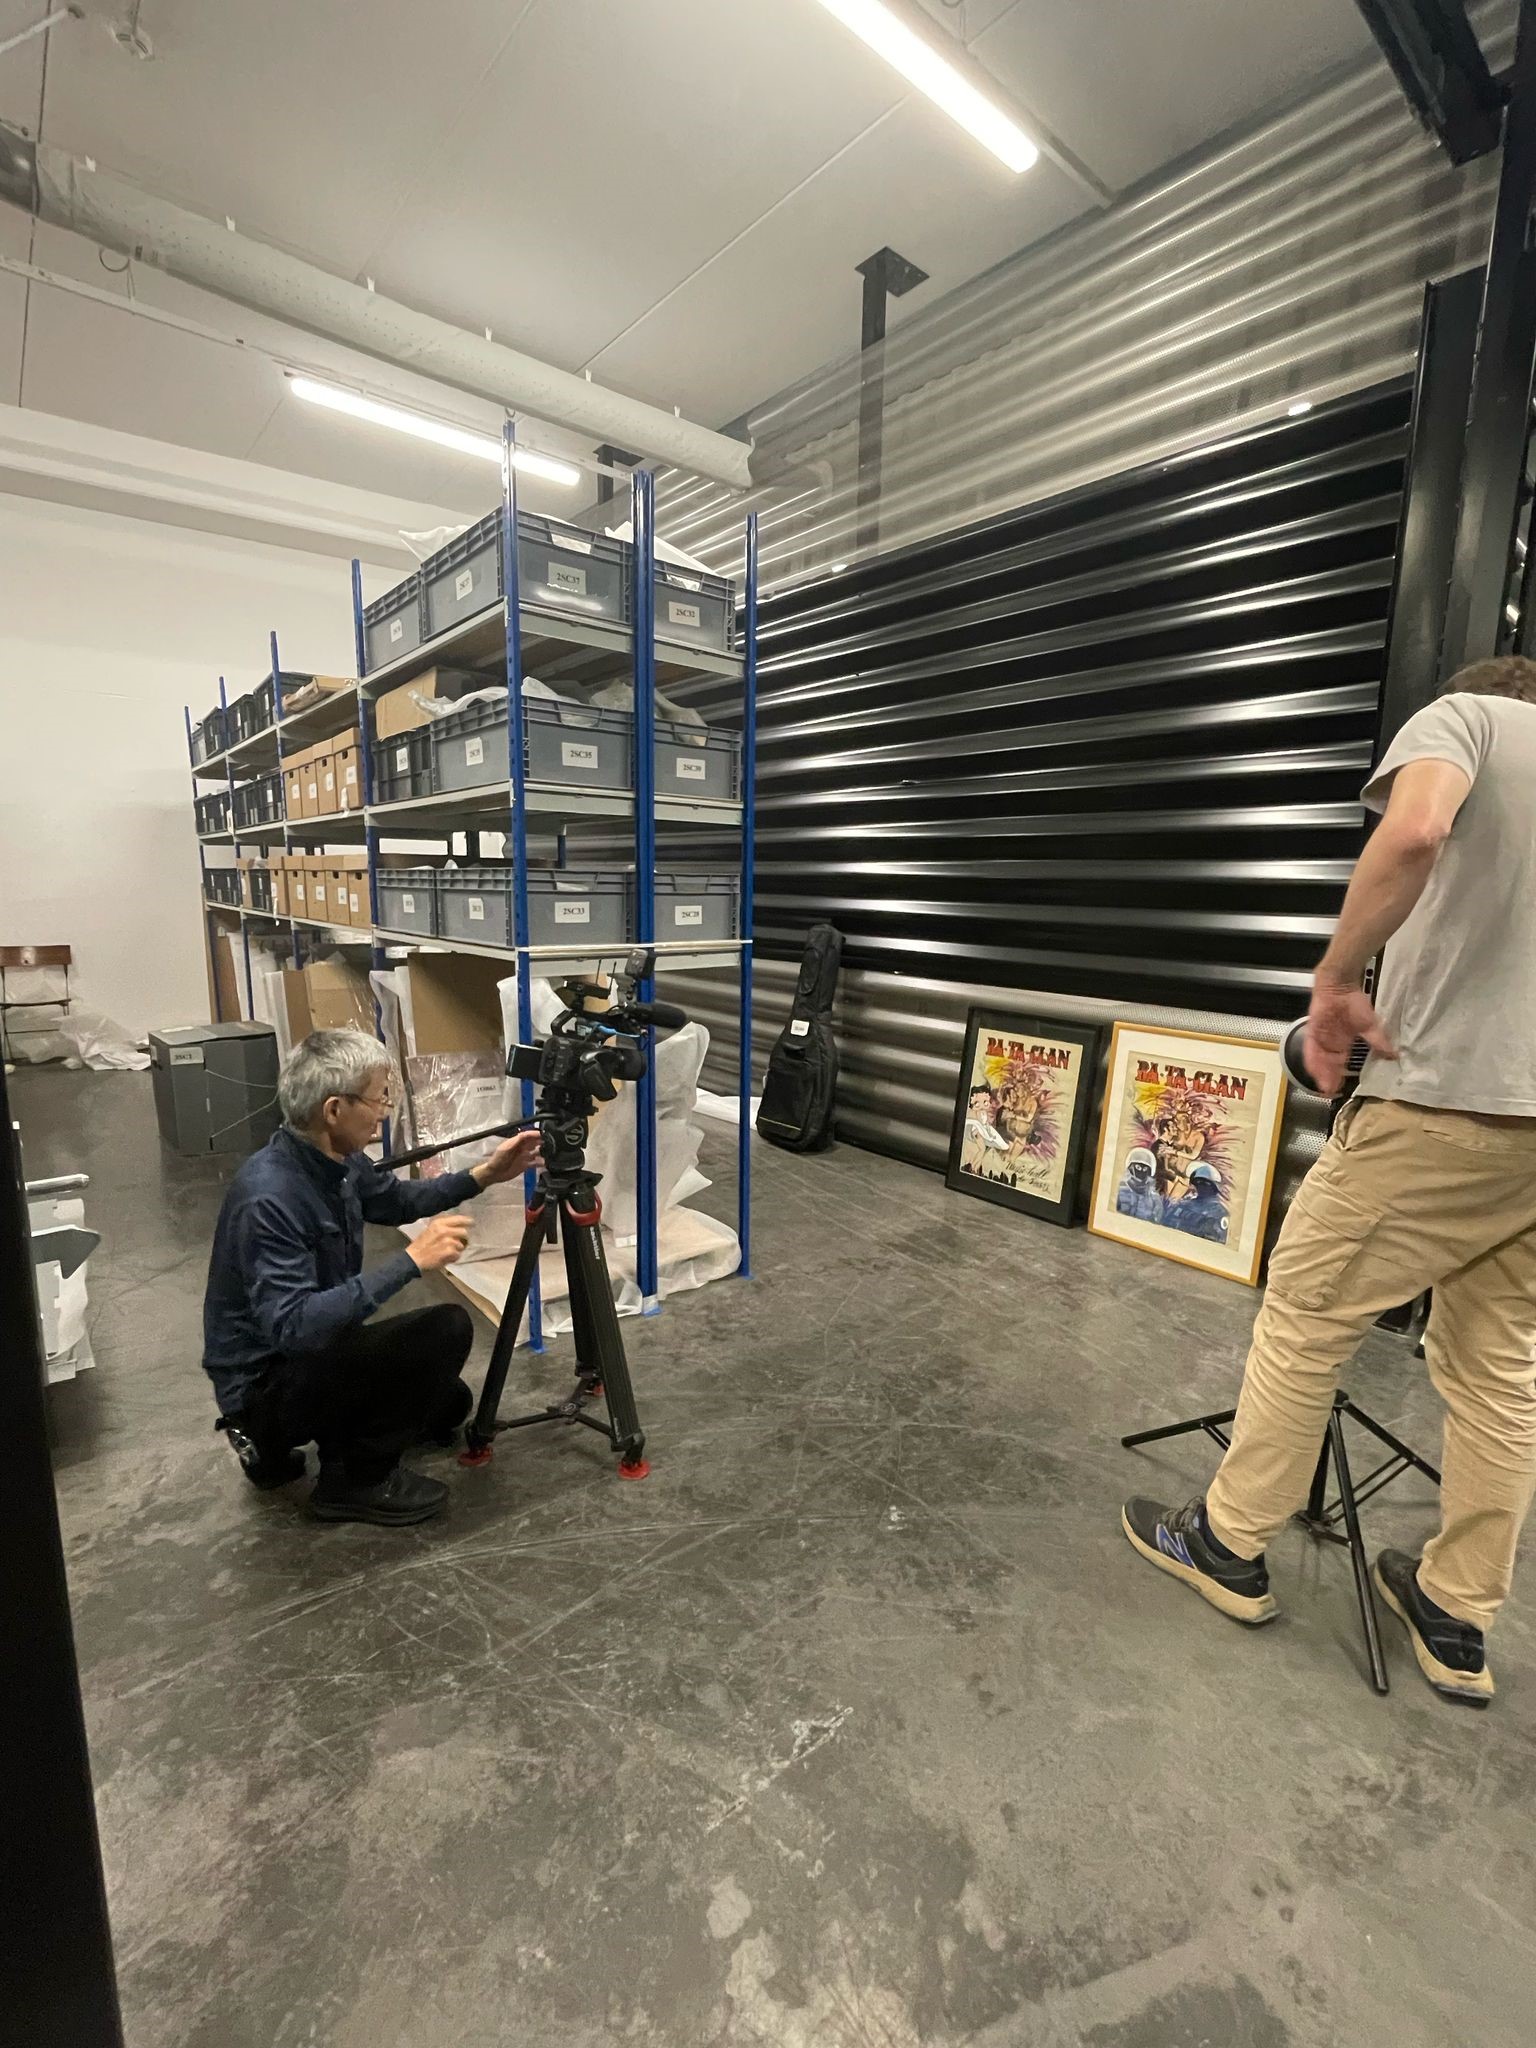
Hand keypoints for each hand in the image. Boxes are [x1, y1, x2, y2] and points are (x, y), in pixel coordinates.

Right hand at [407, 1214, 470, 1272]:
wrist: (413, 1258)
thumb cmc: (421, 1245)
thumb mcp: (430, 1230)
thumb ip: (443, 1226)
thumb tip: (457, 1226)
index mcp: (439, 1223)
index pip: (458, 1219)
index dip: (466, 1220)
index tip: (471, 1222)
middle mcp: (444, 1230)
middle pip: (464, 1232)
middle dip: (462, 1239)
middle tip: (457, 1244)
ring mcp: (448, 1241)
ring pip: (461, 1245)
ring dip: (456, 1250)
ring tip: (446, 1252)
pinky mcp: (449, 1251)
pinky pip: (458, 1255)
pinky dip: (453, 1258)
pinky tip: (445, 1258)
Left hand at [471, 1130, 543, 1188]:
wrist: (494, 1173)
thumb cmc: (497, 1160)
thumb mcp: (506, 1148)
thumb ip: (515, 1142)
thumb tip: (525, 1134)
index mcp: (516, 1142)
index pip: (527, 1135)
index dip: (535, 1134)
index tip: (543, 1134)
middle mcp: (521, 1148)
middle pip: (534, 1142)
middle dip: (542, 1141)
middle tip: (550, 1142)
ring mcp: (524, 1157)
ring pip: (536, 1152)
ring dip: (543, 1152)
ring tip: (550, 1153)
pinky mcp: (525, 1165)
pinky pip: (535, 1163)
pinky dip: (541, 1162)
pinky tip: (545, 1163)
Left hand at [1304, 977, 1395, 1095]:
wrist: (1340, 986)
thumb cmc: (1354, 1003)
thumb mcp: (1370, 1025)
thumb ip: (1379, 1041)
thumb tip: (1394, 1054)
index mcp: (1341, 1044)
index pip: (1339, 1065)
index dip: (1338, 1077)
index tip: (1339, 1090)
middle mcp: (1329, 1044)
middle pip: (1327, 1065)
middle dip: (1328, 1079)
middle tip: (1330, 1093)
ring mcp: (1320, 1037)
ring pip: (1318, 1060)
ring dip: (1320, 1072)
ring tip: (1323, 1086)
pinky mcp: (1313, 1030)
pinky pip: (1310, 1047)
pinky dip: (1312, 1058)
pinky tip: (1312, 1069)